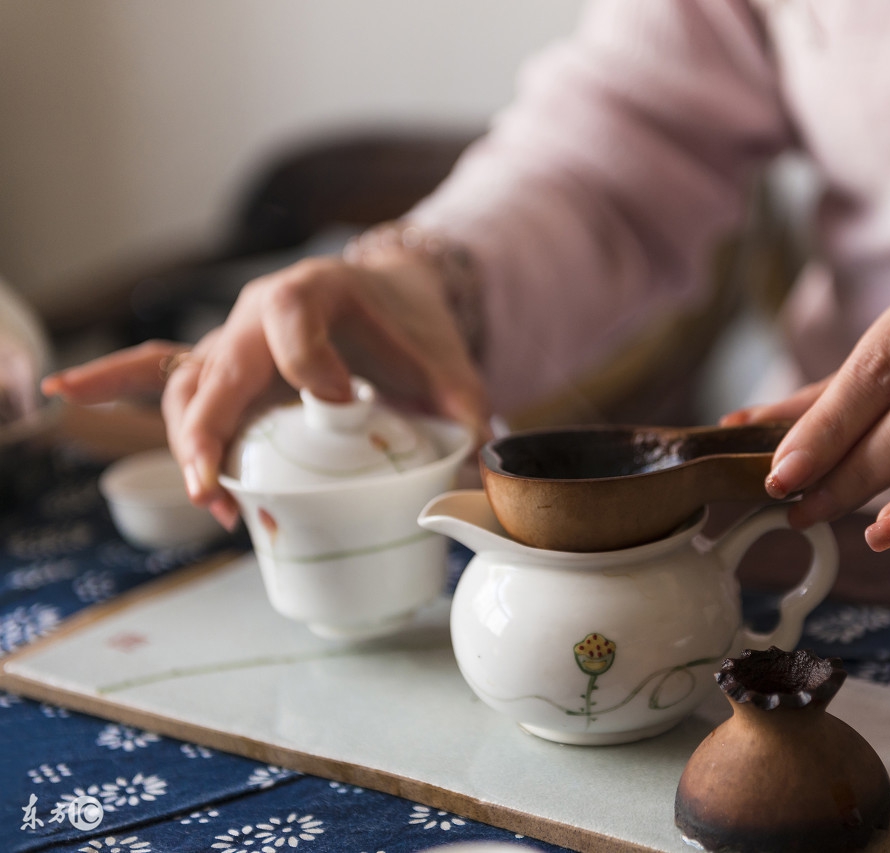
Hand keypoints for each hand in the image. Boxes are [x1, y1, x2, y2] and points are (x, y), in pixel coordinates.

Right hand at [44, 250, 490, 528]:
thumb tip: (479, 478)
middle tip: (219, 485)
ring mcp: (234, 339)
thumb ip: (469, 414)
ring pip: (186, 383)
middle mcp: (262, 310)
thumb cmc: (415, 330)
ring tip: (210, 497)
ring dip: (187, 441)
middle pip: (221, 363)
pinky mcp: (222, 366)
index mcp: (319, 290)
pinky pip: (157, 371)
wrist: (392, 298)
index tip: (343, 403)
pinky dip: (109, 381)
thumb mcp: (452, 366)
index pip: (296, 318)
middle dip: (215, 426)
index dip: (311, 362)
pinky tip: (59, 392)